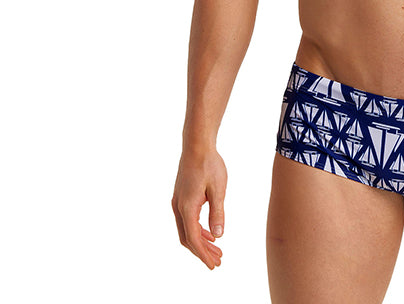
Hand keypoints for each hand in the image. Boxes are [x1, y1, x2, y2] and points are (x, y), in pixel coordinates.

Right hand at [172, 148, 227, 268]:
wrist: (197, 145)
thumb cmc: (209, 164)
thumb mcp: (218, 189)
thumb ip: (218, 212)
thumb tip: (218, 235)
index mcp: (187, 207)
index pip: (193, 239)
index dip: (203, 254)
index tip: (214, 264)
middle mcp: (178, 207)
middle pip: (188, 238)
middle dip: (202, 251)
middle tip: (218, 261)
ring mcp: (178, 202)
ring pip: (187, 230)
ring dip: (201, 241)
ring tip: (217, 250)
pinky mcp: (181, 197)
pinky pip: (187, 220)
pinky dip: (198, 230)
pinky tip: (210, 233)